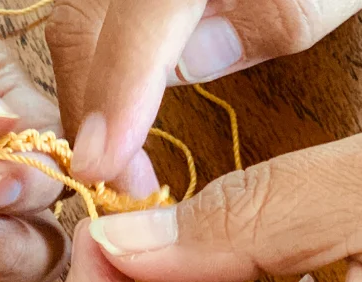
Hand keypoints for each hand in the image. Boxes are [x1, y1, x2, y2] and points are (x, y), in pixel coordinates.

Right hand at [45, 0, 361, 182]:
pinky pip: (102, 7)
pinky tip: (129, 100)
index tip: (101, 168)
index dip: (117, 92)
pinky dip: (106, 57)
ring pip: (81, 11)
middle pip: (84, 16)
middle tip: (119, 183)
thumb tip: (193, 63)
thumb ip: (280, 12)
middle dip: (89, 105)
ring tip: (120, 153)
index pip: (142, 11)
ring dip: (91, 86)